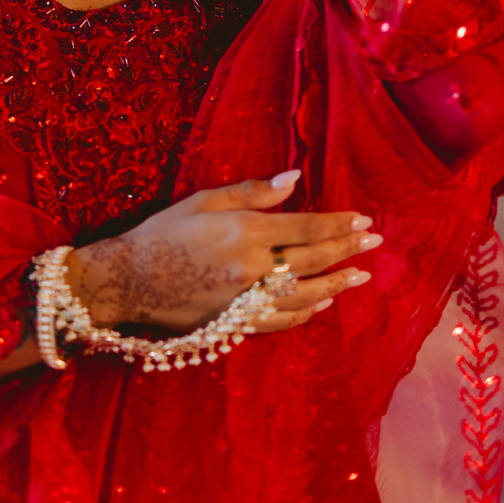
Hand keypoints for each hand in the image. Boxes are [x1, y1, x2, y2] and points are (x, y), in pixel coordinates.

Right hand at [67, 170, 379, 334]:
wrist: (128, 280)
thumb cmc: (163, 233)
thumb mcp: (203, 201)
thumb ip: (251, 192)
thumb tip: (294, 179)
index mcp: (246, 232)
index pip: (307, 228)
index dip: (338, 224)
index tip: (364, 221)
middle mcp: (253, 269)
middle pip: (313, 260)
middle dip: (347, 250)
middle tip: (375, 245)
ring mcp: (247, 301)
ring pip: (305, 295)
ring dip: (336, 284)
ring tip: (359, 277)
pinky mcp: (237, 324)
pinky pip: (282, 320)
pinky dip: (307, 312)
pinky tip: (321, 304)